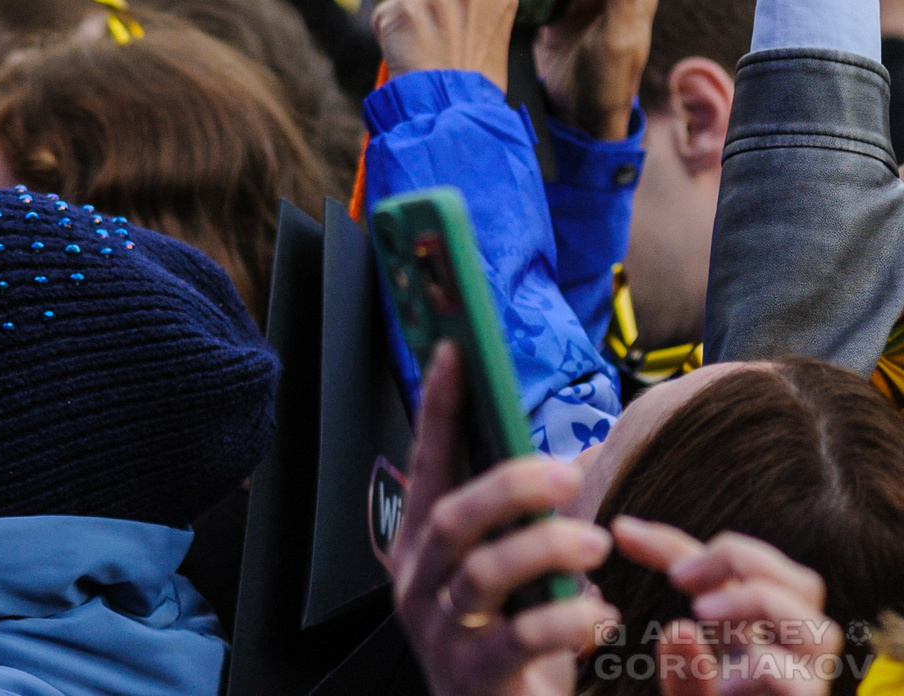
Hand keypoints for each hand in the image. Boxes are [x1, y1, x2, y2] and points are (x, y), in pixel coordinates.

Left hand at [376, 0, 520, 88]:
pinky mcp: (404, 3)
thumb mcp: (489, 33)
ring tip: (418, 45)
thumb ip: (470, 2)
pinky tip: (404, 52)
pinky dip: (387, 30)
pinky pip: (384, 10)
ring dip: (401, 8)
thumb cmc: (471, 82)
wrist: (451, 109)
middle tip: (424, 26)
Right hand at [390, 345, 619, 695]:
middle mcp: (418, 583)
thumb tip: (579, 458)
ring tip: (594, 545)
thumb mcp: (515, 577)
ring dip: (544, 548)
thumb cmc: (513, 645)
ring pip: (480, 571)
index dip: (439, 408)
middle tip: (569, 476)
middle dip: (511, 486)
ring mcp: (438, 630)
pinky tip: (598, 616)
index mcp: (423, 547)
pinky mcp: (471, 676)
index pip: (427, 463)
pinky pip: (516, 636)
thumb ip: (529, 524)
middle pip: (452, 516)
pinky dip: (566, 620)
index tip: (455, 352)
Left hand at [607, 520, 834, 695]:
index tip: (621, 532)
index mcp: (757, 633)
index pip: (736, 566)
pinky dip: (759, 667)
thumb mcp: (678, 670)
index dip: (678, 542)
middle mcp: (787, 655)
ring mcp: (802, 685)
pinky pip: (796, 680)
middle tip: (678, 579)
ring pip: (815, 625)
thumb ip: (671, 635)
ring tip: (698, 613)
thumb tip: (637, 555)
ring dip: (756, 603)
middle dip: (742, 561)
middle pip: (802, 581)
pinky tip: (718, 680)